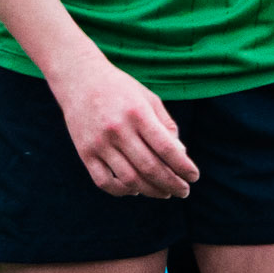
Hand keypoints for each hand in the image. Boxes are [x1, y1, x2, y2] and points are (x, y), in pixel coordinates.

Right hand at [49, 48, 198, 198]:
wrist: (79, 79)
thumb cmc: (121, 90)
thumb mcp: (148, 99)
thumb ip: (166, 125)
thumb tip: (181, 155)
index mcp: (138, 113)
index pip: (166, 148)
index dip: (183, 167)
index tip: (194, 176)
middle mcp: (118, 129)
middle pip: (150, 168)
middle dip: (172, 184)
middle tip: (183, 191)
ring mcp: (99, 143)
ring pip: (129, 179)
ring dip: (151, 191)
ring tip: (164, 193)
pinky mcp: (84, 153)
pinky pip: (104, 182)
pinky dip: (122, 191)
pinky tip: (135, 189)